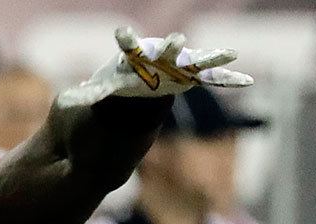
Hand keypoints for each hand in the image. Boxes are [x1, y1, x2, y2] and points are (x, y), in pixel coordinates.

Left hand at [58, 27, 251, 107]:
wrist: (142, 80)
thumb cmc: (120, 82)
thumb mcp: (100, 90)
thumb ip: (86, 95)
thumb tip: (68, 100)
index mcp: (135, 58)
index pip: (128, 47)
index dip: (125, 40)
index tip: (120, 32)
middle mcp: (160, 56)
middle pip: (166, 50)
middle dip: (171, 47)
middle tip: (177, 40)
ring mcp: (179, 65)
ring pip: (197, 60)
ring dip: (212, 57)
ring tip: (231, 53)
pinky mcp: (192, 76)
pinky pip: (212, 78)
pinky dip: (228, 79)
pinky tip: (247, 80)